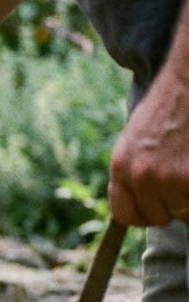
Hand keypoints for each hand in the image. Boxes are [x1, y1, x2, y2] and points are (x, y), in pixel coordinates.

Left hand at [108, 68, 188, 226]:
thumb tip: (140, 204)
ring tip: (188, 164)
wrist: (188, 83)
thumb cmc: (166, 110)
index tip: (156, 209)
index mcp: (120, 167)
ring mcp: (168, 178)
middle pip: (157, 217)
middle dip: (171, 205)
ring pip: (182, 210)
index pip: (126, 216)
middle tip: (181, 179)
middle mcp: (140, 177)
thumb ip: (132, 173)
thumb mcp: (134, 141)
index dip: (144, 215)